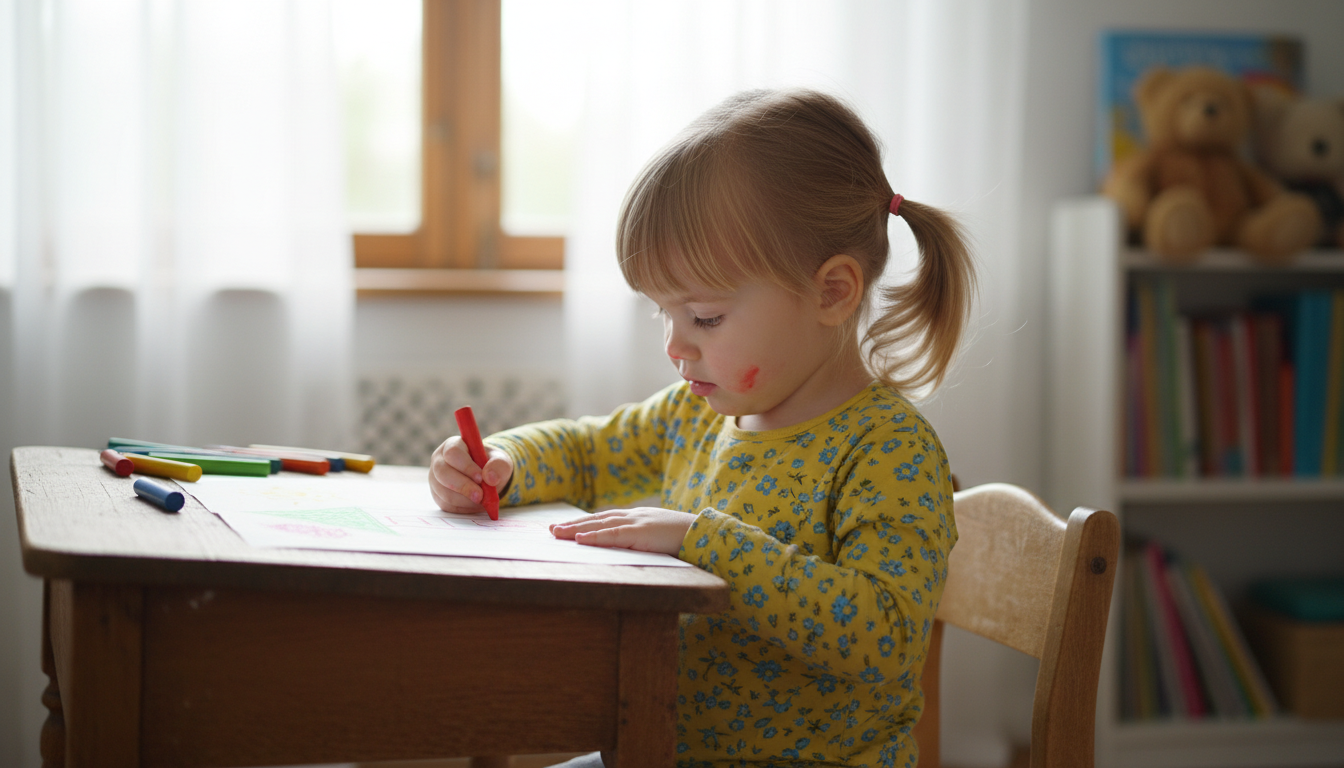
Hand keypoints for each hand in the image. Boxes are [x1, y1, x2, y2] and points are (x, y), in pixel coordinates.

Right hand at [428, 436, 512, 513]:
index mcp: (453, 445)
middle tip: (480, 496)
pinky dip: (462, 507)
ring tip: (481, 499)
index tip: (481, 478)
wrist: (487, 479)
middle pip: (442, 473)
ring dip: (465, 499)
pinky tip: (474, 503)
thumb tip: (490, 478)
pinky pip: (446, 504)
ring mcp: (435, 478)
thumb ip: (498, 465)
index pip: (453, 452)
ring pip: (444, 492)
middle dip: (463, 486)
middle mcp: (439, 460)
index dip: (466, 466)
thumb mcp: (501, 461)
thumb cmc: (491, 466)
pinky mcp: (437, 495)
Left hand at [550, 507, 696, 555]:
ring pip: (599, 525)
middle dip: (572, 525)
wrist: (705, 532)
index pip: (604, 519)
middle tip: (551, 530)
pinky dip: (594, 537)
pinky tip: (579, 539)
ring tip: (556, 534)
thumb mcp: (658, 539)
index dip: (583, 524)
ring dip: (575, 529)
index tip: (565, 528)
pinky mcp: (641, 533)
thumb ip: (642, 541)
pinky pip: (613, 535)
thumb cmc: (684, 539)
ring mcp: (636, 523)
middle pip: (596, 519)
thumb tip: (627, 551)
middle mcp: (633, 516)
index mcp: (637, 518)